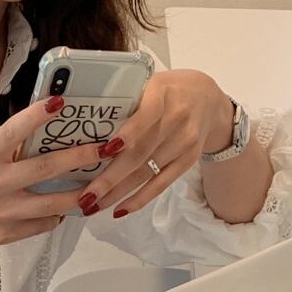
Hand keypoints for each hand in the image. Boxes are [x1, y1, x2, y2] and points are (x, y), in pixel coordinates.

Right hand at [0, 97, 110, 253]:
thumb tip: (44, 132)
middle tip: (106, 148)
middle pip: (44, 169)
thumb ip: (5, 149)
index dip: (37, 116)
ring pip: (51, 204)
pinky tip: (63, 208)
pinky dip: (56, 215)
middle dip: (80, 158)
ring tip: (99, 184)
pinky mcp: (3, 235)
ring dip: (79, 194)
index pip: (13, 131)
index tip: (60, 102)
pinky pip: (41, 224)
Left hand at [76, 71, 235, 222]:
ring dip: (117, 192)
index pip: (147, 114)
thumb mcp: (150, 83)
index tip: (105, 151)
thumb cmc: (168, 89)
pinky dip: (139, 199)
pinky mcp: (188, 161)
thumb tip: (83, 119)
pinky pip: (161, 184)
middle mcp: (176, 119)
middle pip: (141, 152)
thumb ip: (126, 98)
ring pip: (146, 172)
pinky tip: (119, 209)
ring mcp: (184, 143)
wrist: (208, 99)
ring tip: (91, 205)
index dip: (128, 133)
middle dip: (110, 177)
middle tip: (84, 195)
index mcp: (162, 93)